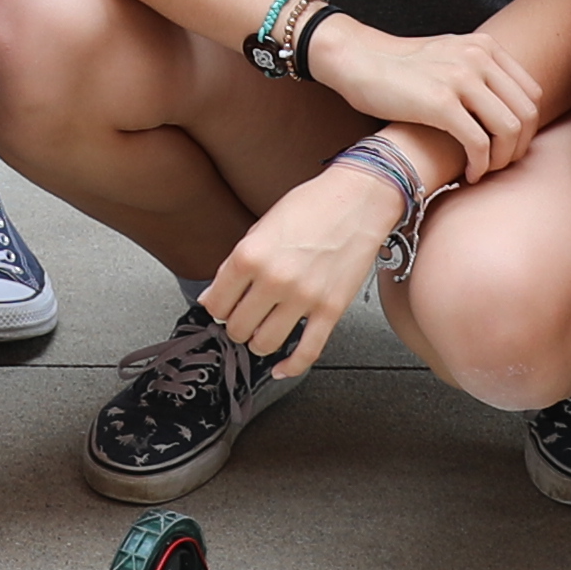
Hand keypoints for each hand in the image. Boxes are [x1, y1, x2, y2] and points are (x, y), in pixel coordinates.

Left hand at [200, 151, 403, 380]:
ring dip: (258, 343)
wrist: (358, 199)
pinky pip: (306, 353)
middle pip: (237, 328)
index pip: (215, 304)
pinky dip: (289, 367)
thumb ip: (236, 265)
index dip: (216, 308)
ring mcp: (303, 297)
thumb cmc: (309, 206)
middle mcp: (274, 279)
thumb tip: (212, 297)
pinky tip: (280, 369)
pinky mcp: (330, 310)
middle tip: (244, 317)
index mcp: (249, 255)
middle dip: (237, 326)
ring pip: (264, 344)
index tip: (223, 306)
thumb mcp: (260, 227)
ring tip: (262, 331)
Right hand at [301, 20, 539, 184]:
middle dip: (519, 147)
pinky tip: (468, 174)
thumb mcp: (448, 56)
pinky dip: (480, 165)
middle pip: (526, 113)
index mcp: (485, 47)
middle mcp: (478, 58)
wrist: (357, 60)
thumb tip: (503, 105)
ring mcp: (461, 79)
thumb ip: (478, 71)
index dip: (528, 127)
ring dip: (502, 159)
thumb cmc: (400, 68)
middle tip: (500, 165)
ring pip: (509, 129)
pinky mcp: (441, 103)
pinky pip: (479, 143)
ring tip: (484, 170)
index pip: (531, 93)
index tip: (510, 146)